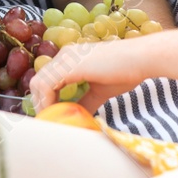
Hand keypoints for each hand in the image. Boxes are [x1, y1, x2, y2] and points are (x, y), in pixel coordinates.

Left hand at [28, 39, 148, 114]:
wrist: (140, 59)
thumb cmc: (125, 72)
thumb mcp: (100, 91)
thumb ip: (85, 102)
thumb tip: (77, 117)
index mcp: (70, 59)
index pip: (46, 80)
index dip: (45, 101)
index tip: (52, 118)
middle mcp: (64, 55)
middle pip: (37, 82)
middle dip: (40, 104)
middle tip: (50, 122)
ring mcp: (66, 58)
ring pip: (38, 83)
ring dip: (42, 105)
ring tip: (52, 121)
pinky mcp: (70, 65)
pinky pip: (46, 84)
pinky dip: (47, 101)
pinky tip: (57, 113)